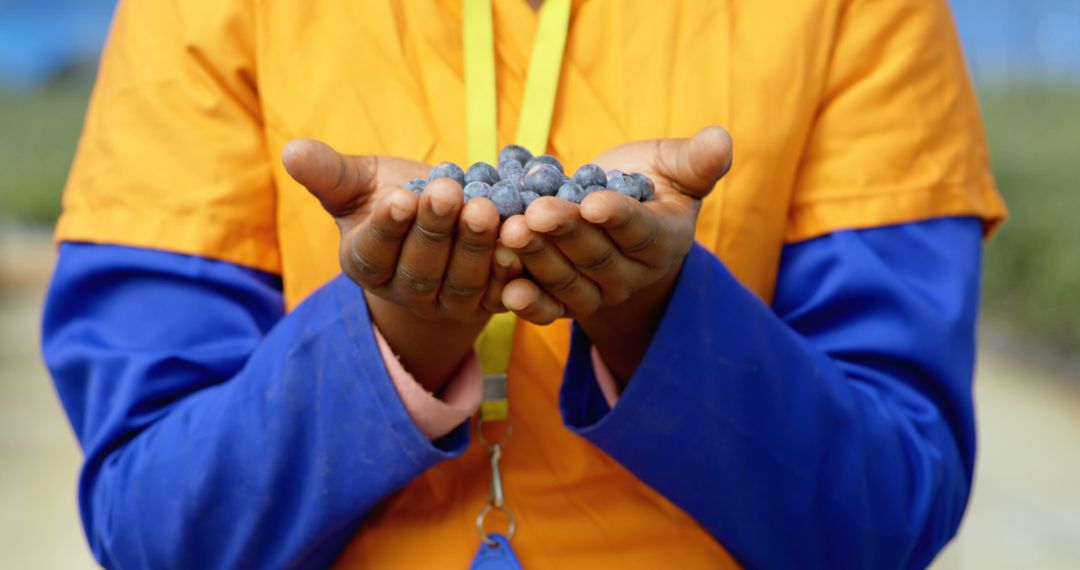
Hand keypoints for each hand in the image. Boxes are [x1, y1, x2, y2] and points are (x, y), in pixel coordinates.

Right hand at [282, 139, 521, 390]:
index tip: (400, 198)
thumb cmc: (390, 195)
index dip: (387, 228)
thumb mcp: (359, 182)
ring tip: (484, 208)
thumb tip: (290, 150)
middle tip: (447, 192)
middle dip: (435, 231)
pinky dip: (512, 269)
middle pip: (420, 270)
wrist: (442, 220)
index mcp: (365, 265)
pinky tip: (520, 236)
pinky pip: (502, 292)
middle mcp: (405, 293)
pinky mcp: (489, 303)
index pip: (373, 252)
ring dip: (475, 247)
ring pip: (463, 283)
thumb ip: (329, 173)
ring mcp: (448, 304)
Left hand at [498, 126, 732, 378]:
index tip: (592, 202)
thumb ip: (695, 160)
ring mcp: (599, 294)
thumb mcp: (672, 166)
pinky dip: (527, 304)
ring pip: (568, 281)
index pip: (640, 230)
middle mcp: (633, 275)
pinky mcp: (566, 304)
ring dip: (538, 261)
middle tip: (535, 212)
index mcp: (664, 240)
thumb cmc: (647, 184)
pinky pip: (549, 309)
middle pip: (597, 256)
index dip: (617, 217)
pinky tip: (506, 291)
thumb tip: (721, 139)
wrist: (615, 219)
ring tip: (511, 235)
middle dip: (565, 234)